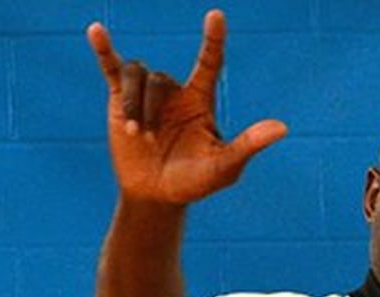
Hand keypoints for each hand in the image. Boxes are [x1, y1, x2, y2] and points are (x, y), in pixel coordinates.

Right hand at [87, 9, 285, 204]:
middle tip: (149, 140)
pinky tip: (96, 30)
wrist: (157, 195)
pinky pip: (112, 67)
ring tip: (134, 134)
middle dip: (150, 108)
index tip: (216, 14)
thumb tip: (282, 128)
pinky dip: (103, 50)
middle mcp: (175, 92)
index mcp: (201, 101)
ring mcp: (147, 94)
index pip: (209, 63)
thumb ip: (248, 145)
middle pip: (160, 78)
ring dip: (133, 105)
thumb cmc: (195, 182)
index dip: (213, 39)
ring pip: (137, 76)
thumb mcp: (225, 166)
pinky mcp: (120, 100)